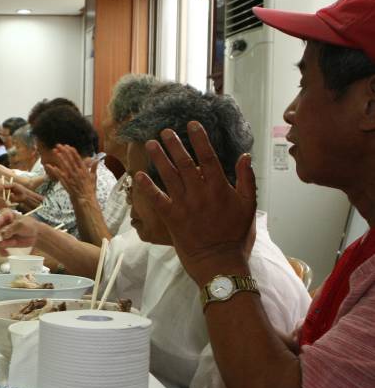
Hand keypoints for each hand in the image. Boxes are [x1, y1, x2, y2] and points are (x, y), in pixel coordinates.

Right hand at [0, 210, 38, 253]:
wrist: (35, 234)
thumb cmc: (29, 225)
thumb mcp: (22, 224)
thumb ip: (11, 228)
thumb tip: (2, 234)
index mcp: (4, 215)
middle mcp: (0, 223)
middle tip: (7, 242)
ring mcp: (0, 233)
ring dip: (2, 244)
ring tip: (13, 243)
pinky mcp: (3, 242)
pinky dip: (2, 251)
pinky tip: (7, 253)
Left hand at [47, 144, 97, 203]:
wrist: (86, 200)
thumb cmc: (90, 190)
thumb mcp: (94, 178)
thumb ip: (94, 168)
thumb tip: (96, 160)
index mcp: (84, 171)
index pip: (78, 159)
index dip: (72, 152)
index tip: (68, 146)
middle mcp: (78, 173)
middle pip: (70, 160)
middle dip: (64, 152)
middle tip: (59, 145)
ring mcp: (72, 178)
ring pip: (65, 166)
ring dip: (60, 158)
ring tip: (55, 152)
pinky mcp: (67, 183)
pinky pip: (60, 176)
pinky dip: (55, 171)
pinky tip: (51, 166)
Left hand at [133, 122, 255, 284]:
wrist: (219, 262)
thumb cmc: (236, 235)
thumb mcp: (249, 206)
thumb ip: (246, 179)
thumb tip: (245, 156)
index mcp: (219, 187)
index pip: (208, 156)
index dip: (199, 139)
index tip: (191, 125)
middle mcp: (199, 192)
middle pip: (184, 162)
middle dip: (174, 144)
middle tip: (164, 131)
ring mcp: (184, 204)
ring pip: (169, 176)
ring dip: (159, 158)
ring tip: (150, 144)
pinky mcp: (171, 217)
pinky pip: (156, 199)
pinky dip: (147, 187)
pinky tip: (138, 175)